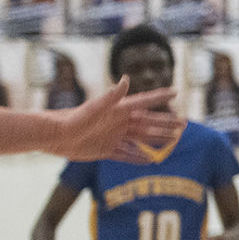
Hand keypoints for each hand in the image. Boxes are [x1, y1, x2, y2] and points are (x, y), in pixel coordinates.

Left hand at [46, 78, 183, 161]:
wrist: (54, 136)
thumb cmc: (73, 119)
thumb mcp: (95, 107)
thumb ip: (112, 96)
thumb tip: (127, 79)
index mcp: (118, 110)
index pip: (144, 102)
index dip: (160, 97)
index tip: (175, 91)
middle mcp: (119, 122)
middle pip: (148, 123)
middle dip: (166, 123)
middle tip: (184, 123)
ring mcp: (114, 137)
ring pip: (141, 139)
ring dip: (157, 139)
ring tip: (173, 140)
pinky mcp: (106, 150)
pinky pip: (127, 155)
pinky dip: (139, 157)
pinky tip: (150, 160)